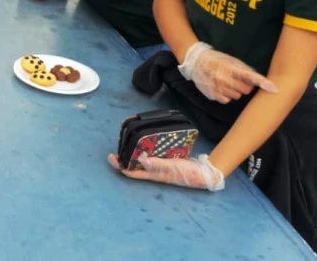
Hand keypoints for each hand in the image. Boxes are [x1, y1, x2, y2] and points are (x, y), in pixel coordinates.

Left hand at [108, 153, 224, 190]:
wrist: (204, 174)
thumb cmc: (188, 173)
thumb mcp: (172, 167)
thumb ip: (158, 164)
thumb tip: (141, 160)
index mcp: (153, 174)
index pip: (131, 172)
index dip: (120, 166)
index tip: (112, 157)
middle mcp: (154, 171)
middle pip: (135, 165)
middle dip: (125, 157)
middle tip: (117, 146)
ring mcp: (160, 166)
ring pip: (143, 160)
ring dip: (134, 152)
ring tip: (128, 142)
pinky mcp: (166, 161)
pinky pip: (153, 155)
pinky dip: (148, 149)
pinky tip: (146, 141)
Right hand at [179, 42, 277, 103]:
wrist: (196, 62)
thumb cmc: (217, 60)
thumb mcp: (231, 60)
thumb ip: (245, 70)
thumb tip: (259, 80)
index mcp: (231, 68)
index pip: (250, 76)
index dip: (263, 83)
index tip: (274, 89)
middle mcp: (224, 78)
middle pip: (246, 90)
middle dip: (244, 86)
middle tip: (237, 80)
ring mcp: (217, 87)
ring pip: (237, 96)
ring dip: (235, 91)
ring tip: (227, 83)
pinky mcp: (212, 94)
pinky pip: (226, 100)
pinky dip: (226, 96)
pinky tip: (221, 88)